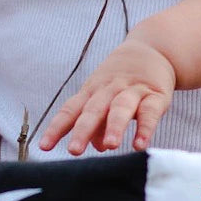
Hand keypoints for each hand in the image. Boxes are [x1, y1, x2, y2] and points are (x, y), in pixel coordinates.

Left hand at [38, 39, 176, 155]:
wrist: (153, 50)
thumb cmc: (122, 81)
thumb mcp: (106, 98)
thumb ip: (100, 124)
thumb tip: (98, 148)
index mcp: (92, 92)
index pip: (70, 110)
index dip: (57, 128)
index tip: (44, 146)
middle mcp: (109, 90)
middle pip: (93, 110)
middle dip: (82, 130)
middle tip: (74, 150)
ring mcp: (133, 91)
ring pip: (120, 108)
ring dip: (114, 127)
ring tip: (110, 146)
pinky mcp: (156, 95)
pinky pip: (150, 112)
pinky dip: (145, 129)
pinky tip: (140, 145)